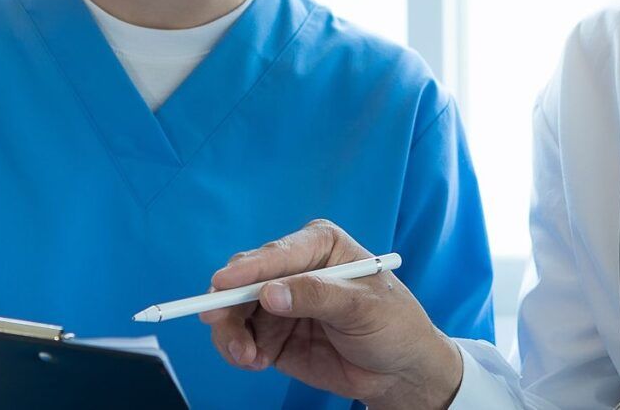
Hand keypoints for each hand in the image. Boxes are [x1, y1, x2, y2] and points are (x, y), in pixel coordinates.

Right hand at [198, 220, 463, 409]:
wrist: (400, 372)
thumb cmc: (394, 325)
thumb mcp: (362, 307)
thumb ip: (316, 296)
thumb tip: (269, 293)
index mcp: (319, 246)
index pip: (276, 254)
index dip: (247, 268)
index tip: (222, 284)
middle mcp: (293, 269)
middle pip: (244, 278)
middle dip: (229, 303)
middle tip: (219, 324)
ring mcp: (281, 302)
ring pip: (236, 310)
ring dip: (231, 332)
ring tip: (244, 355)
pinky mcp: (273, 334)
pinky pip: (243, 337)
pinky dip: (240, 349)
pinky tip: (254, 361)